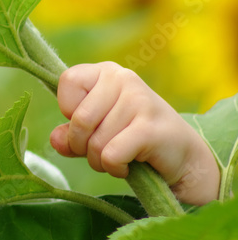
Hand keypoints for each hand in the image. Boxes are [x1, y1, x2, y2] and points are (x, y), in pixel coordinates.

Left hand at [49, 62, 220, 205]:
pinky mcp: (149, 129)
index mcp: (107, 72)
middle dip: (82, 145)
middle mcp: (124, 78)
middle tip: (101, 150)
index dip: (69, 110)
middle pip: (79, 119)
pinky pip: (110, 155)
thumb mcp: (96, 131)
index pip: (68, 81)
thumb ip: (71, 134)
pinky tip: (129, 165)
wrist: (184, 157)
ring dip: (100, 160)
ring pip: (94, 142)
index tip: (89, 122)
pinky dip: (114, 168)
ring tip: (120, 156)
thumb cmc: (131, 139)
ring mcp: (139, 101)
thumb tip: (56, 140)